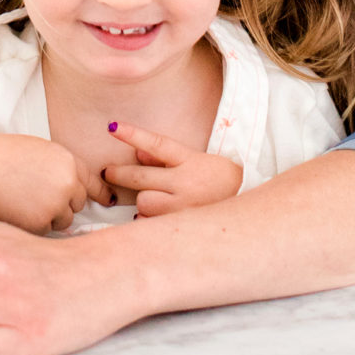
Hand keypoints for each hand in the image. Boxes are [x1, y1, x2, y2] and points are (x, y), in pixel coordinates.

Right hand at [0, 133, 111, 231]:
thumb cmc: (4, 156)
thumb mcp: (42, 151)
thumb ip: (61, 168)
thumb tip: (73, 187)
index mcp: (69, 162)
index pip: (93, 181)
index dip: (101, 192)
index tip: (108, 200)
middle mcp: (68, 183)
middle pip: (79, 203)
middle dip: (65, 203)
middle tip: (40, 196)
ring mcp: (56, 205)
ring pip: (63, 220)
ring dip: (51, 216)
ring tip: (26, 201)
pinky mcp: (40, 224)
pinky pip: (45, 231)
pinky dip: (34, 225)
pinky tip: (19, 210)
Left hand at [104, 123, 242, 215]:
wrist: (246, 206)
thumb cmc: (218, 180)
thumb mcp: (196, 161)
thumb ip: (165, 158)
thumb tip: (137, 153)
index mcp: (190, 161)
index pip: (157, 144)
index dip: (133, 135)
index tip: (112, 127)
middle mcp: (185, 183)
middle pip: (140, 177)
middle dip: (118, 173)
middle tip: (108, 172)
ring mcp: (182, 207)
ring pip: (143, 202)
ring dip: (144, 201)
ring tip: (157, 200)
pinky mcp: (180, 227)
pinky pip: (150, 223)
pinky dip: (150, 219)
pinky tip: (162, 217)